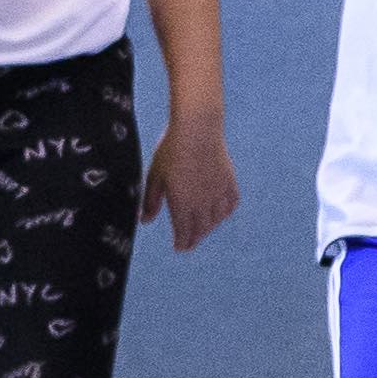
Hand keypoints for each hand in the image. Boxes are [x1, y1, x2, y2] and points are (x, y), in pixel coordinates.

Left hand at [139, 116, 237, 250]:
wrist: (198, 129)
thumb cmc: (172, 150)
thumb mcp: (155, 176)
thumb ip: (151, 201)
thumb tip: (146, 221)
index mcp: (183, 203)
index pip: (184, 231)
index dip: (182, 242)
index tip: (180, 248)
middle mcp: (203, 202)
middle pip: (201, 229)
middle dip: (194, 238)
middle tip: (189, 244)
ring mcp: (218, 192)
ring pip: (217, 219)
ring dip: (209, 227)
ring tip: (203, 230)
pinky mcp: (229, 181)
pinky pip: (231, 203)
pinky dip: (225, 212)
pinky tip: (221, 212)